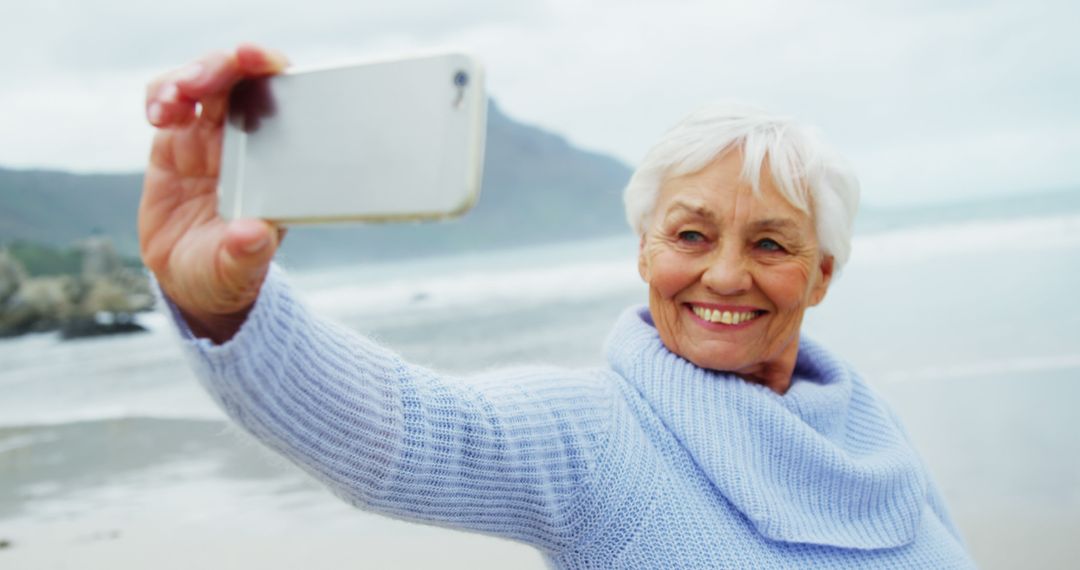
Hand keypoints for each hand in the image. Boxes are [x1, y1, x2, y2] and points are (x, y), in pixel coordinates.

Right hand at [139, 44, 287, 342]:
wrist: (194, 281)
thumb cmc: (228, 273)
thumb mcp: (237, 271)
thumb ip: (245, 255)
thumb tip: (252, 236)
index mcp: (276, 164)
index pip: (283, 98)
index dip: (271, 70)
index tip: (256, 61)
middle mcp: (248, 143)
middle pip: (239, 79)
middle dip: (218, 67)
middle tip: (194, 85)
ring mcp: (211, 138)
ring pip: (202, 82)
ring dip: (185, 78)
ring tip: (170, 105)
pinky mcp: (176, 141)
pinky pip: (168, 99)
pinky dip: (162, 95)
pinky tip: (158, 115)